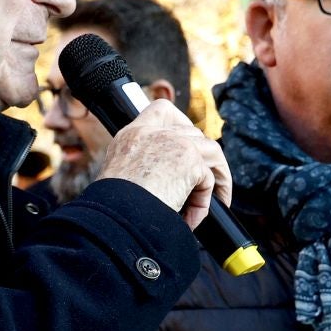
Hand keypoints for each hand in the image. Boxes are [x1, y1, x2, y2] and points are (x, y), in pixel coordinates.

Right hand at [96, 100, 232, 229]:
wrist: (116, 218)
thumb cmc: (114, 209)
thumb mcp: (118, 178)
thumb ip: (140, 168)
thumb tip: (164, 180)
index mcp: (133, 135)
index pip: (161, 111)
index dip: (180, 122)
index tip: (187, 142)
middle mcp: (153, 133)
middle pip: (193, 133)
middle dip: (204, 158)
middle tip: (206, 181)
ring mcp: (174, 143)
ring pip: (210, 152)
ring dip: (216, 177)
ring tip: (214, 200)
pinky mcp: (189, 161)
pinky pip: (208, 181)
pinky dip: (203, 203)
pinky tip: (191, 219)